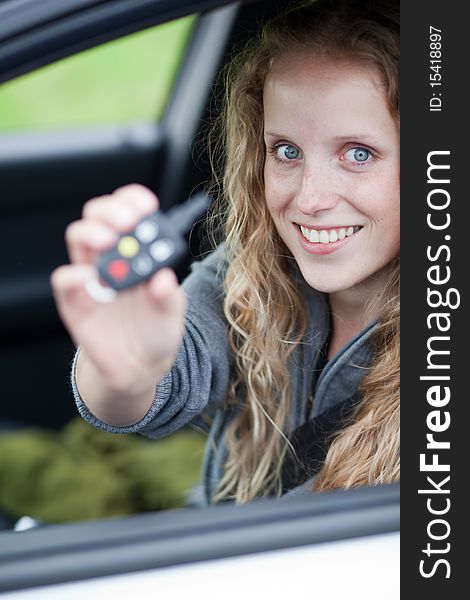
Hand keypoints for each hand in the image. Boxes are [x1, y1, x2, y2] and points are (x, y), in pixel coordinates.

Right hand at [50, 184, 186, 396]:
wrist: (139, 367)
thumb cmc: (157, 332)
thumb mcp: (173, 315)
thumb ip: (171, 297)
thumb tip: (164, 278)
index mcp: (139, 252)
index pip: (130, 212)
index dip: (134, 201)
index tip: (146, 205)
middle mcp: (112, 257)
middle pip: (99, 216)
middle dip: (111, 211)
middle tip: (127, 222)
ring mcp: (91, 276)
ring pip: (79, 237)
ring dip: (92, 232)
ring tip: (108, 242)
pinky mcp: (74, 300)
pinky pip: (65, 279)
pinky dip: (74, 275)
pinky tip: (89, 279)